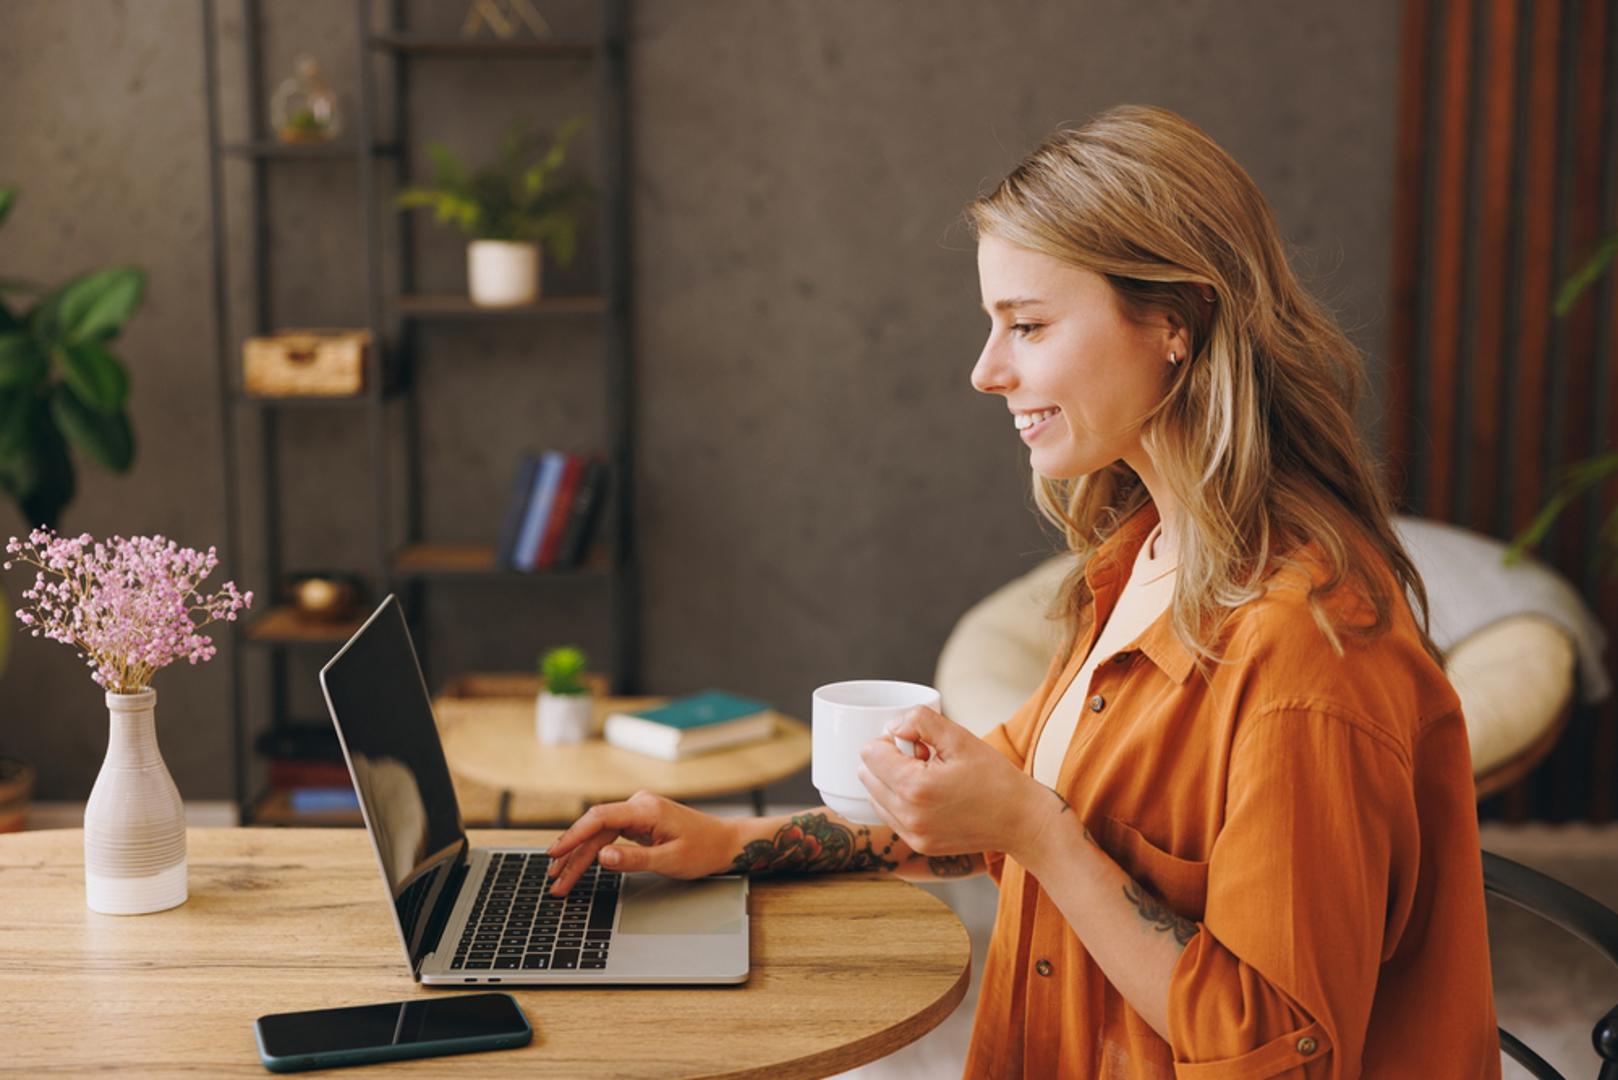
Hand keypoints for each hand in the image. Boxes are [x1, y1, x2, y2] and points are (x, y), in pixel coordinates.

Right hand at [542, 790, 738, 895]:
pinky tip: (579, 864)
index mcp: (645, 809)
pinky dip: (595, 851)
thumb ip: (634, 859)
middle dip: (573, 855)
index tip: (555, 853)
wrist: (726, 843)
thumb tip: (602, 856)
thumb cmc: (704, 850)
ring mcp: (638, 813)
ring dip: (581, 856)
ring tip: (561, 878)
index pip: (599, 819)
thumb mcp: (670, 860)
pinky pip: (610, 835)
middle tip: (555, 880)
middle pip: (595, 829)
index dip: (573, 836)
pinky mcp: (639, 822)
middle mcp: (638, 805)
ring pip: (600, 834)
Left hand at [857, 706, 1066, 862]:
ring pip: (874, 796)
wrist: (1021, 820)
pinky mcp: (918, 845)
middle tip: (924, 759)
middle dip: (888, 761)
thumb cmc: (995, 778)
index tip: (918, 744)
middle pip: (866, 775)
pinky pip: (890, 816)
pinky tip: (931, 796)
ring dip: (892, 782)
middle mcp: (907, 816)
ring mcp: (912, 835)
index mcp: (914, 788)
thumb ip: (920, 722)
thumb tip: (892, 726)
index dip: (890, 740)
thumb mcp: (960, 738)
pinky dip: (900, 801)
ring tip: (929, 778)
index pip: (869, 754)